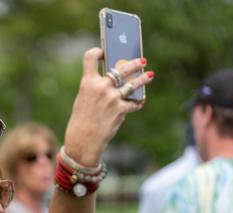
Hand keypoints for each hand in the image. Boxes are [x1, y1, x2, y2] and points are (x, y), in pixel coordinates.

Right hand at [64, 47, 153, 166]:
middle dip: (134, 63)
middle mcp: (100, 87)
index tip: (104, 52)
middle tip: (142, 61)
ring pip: (133, 84)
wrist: (83, 140)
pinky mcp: (120, 110)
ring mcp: (111, 98)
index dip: (98, 51)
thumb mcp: (84, 99)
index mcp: (87, 83)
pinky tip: (139, 101)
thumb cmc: (83, 119)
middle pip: (120, 68)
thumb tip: (116, 79)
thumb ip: (96, 87)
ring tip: (149, 75)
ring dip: (143, 79)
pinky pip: (134, 103)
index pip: (90, 57)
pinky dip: (137, 103)